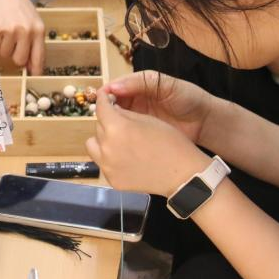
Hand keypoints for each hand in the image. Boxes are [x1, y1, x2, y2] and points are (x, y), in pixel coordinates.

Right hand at [0, 0, 43, 73]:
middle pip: (20, 60)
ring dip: (4, 47)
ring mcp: (10, 30)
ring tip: (5, 32)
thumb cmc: (19, 7)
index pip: (39, 56)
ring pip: (5, 54)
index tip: (33, 76)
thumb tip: (31, 67)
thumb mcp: (32, 22)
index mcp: (38, 30)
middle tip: (13, 47)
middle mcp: (26, 31)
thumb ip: (34, 42)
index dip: (36, 69)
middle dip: (15, 57)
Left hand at [86, 95, 210, 195]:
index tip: (105, 97)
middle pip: (99, 127)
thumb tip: (111, 109)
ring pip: (94, 145)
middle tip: (122, 123)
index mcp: (116, 128)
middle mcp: (107, 147)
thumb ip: (125, 113)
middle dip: (108, 122)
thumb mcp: (148, 119)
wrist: (183, 175)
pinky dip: (111, 158)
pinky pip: (104, 163)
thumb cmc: (170, 142)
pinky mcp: (112, 180)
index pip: (101, 108)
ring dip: (103, 140)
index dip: (103, 100)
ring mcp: (107, 166)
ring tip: (120, 141)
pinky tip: (128, 159)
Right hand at [100, 70, 219, 144]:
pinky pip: (127, 132)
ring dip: (111, 122)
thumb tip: (112, 88)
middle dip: (105, 108)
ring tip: (105, 127)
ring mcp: (138, 118)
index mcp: (139, 85)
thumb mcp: (165, 85)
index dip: (106, 92)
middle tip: (99, 116)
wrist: (206, 122)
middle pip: (113, 103)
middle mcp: (135, 101)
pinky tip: (115, 138)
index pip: (116, 87)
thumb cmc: (188, 98)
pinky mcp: (142, 134)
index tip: (97, 99)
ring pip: (117, 119)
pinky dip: (120, 134)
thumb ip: (140, 83)